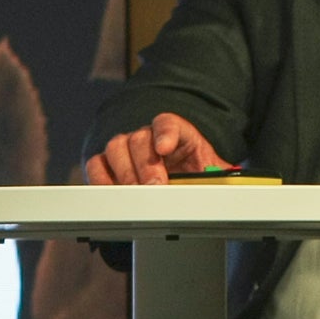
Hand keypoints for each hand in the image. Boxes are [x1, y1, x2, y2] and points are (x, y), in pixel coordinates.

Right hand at [86, 114, 235, 184]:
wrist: (183, 188)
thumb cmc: (195, 179)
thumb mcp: (212, 177)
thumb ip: (216, 178)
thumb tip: (223, 185)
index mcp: (177, 134)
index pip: (168, 123)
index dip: (165, 133)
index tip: (165, 148)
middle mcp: (148, 137)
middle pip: (139, 139)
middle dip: (146, 165)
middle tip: (155, 186)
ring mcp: (126, 149)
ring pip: (115, 148)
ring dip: (125, 173)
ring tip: (136, 194)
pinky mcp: (108, 165)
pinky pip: (96, 165)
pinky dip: (101, 179)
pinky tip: (115, 194)